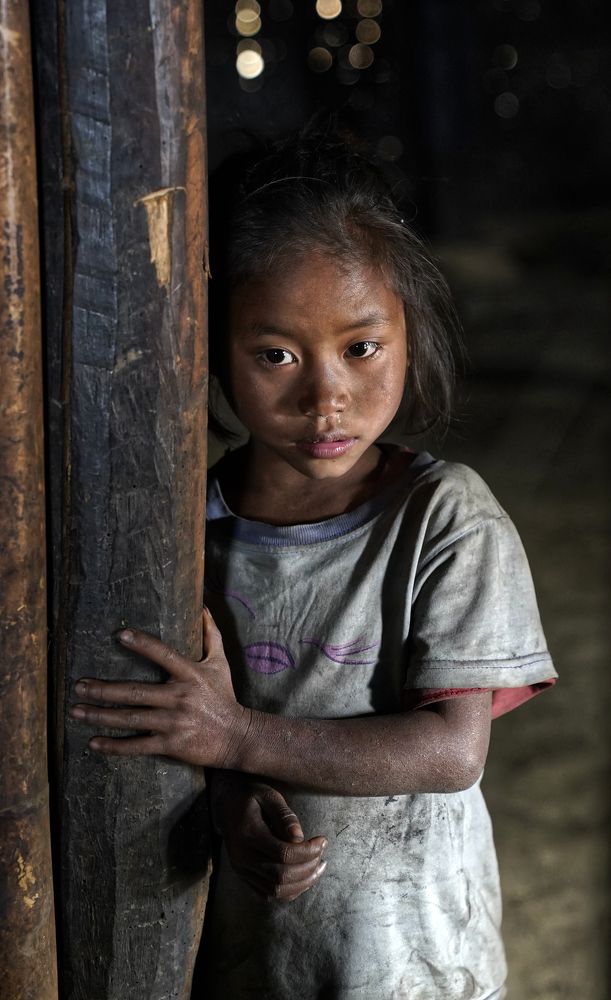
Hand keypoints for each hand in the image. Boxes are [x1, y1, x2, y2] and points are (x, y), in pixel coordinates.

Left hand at [69, 608, 249, 766]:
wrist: (238, 736)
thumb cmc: (225, 697)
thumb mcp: (220, 663)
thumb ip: (211, 634)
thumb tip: (204, 607)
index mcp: (190, 674)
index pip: (163, 654)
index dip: (142, 644)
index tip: (119, 636)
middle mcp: (180, 697)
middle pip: (134, 692)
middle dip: (103, 689)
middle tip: (79, 686)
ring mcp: (174, 722)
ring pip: (131, 718)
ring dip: (101, 715)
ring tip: (77, 710)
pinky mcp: (171, 744)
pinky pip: (138, 746)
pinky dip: (115, 746)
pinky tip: (94, 742)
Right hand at [212, 775, 327, 901]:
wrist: (226, 805)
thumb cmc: (251, 796)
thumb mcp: (269, 795)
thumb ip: (284, 815)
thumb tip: (299, 837)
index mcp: (248, 834)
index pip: (282, 854)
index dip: (307, 851)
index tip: (323, 840)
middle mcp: (242, 857)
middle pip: (280, 876)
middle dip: (307, 868)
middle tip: (322, 854)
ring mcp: (241, 869)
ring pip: (275, 890)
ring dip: (302, 883)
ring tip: (318, 867)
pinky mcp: (244, 876)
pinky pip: (268, 894)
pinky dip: (289, 891)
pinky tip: (304, 878)